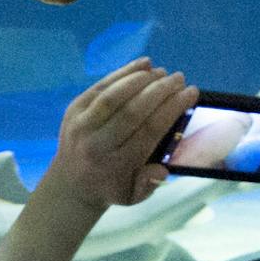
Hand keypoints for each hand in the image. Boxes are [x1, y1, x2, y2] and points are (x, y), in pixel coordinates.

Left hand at [41, 58, 199, 211]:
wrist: (69, 184)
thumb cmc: (110, 187)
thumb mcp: (132, 195)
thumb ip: (149, 184)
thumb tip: (163, 169)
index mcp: (116, 164)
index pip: (150, 131)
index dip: (172, 108)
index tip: (190, 93)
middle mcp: (97, 144)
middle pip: (133, 111)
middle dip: (160, 90)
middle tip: (179, 78)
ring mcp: (81, 125)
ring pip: (114, 96)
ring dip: (141, 79)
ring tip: (162, 71)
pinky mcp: (73, 110)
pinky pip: (100, 87)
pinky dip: (121, 73)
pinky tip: (142, 65)